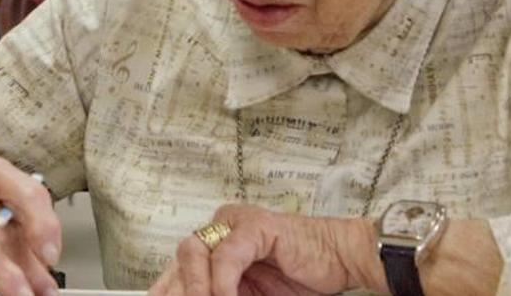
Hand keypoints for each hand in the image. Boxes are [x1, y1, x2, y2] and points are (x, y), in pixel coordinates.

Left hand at [149, 204, 378, 295]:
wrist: (342, 259)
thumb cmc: (302, 277)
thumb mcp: (251, 295)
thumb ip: (223, 295)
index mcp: (218, 243)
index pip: (180, 267)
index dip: (167, 289)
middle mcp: (222, 227)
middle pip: (182, 258)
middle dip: (179, 290)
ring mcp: (237, 221)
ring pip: (196, 252)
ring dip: (196, 288)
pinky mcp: (256, 225)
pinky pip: (226, 255)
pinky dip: (222, 283)